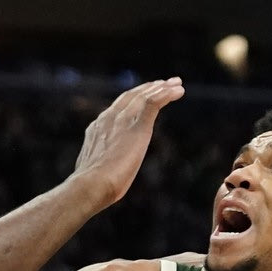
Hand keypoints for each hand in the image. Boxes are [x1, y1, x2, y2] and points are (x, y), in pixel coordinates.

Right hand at [72, 77, 184, 208]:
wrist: (92, 185)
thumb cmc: (92, 187)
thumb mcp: (96, 171)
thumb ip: (101, 165)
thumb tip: (105, 176)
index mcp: (97, 128)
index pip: (116, 108)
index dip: (132, 99)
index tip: (143, 96)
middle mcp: (108, 119)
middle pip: (131, 96)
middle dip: (147, 88)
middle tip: (163, 83)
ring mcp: (122, 120)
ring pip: (144, 96)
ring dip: (161, 88)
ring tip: (176, 83)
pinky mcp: (138, 127)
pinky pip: (154, 103)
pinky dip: (167, 94)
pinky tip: (179, 91)